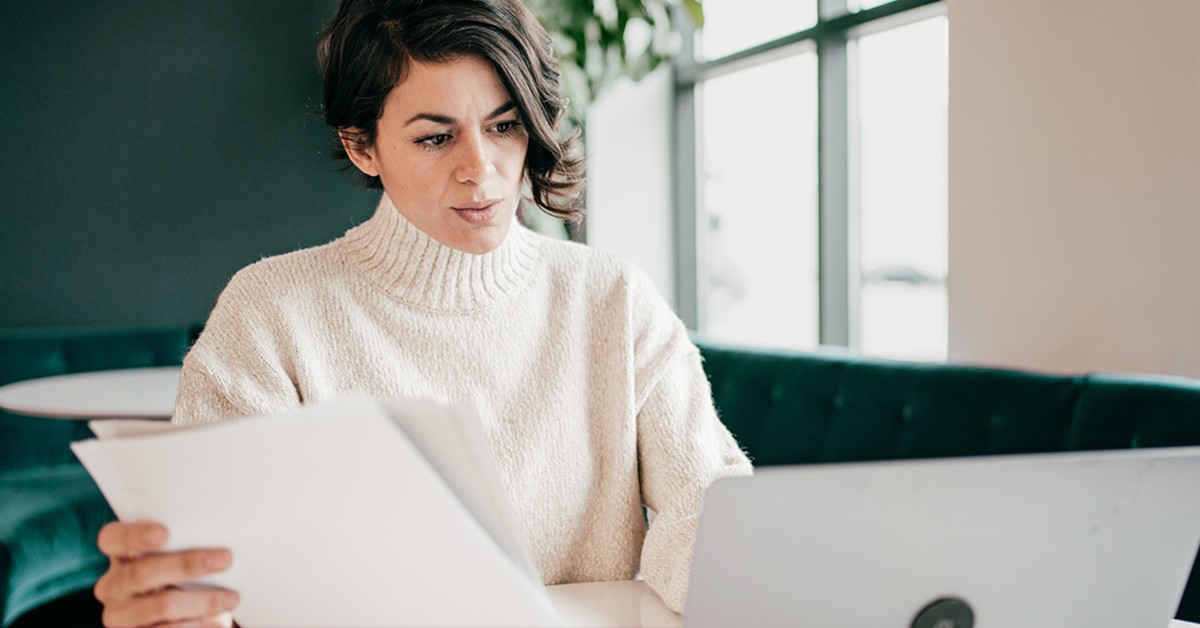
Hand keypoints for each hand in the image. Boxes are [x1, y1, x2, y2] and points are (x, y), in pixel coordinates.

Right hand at [95, 521, 239, 627]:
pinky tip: (217, 622)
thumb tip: (222, 538)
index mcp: (120, 555)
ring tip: (232, 597)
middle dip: (187, 564)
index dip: (134, 535)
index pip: (112, 539)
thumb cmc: (185, 577)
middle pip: (140, 573)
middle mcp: (112, 586)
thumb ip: (186, 544)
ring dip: (202, 601)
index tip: (165, 533)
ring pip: (160, 605)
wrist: (184, 618)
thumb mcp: (180, 557)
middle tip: (225, 559)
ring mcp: (119, 616)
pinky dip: (196, 625)